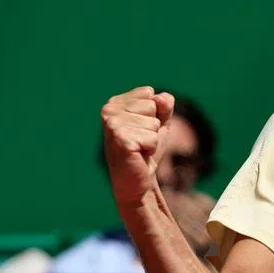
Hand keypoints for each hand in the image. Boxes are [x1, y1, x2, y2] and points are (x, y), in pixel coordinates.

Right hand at [101, 87, 174, 208]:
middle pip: (152, 106)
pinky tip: (138, 154)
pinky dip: (151, 148)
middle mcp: (109, 110)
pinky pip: (152, 138)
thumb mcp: (160, 123)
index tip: (142, 129)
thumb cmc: (146, 149)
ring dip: (152, 139)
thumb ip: (164, 105)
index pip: (149, 94)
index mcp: (116, 102)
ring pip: (153, 123)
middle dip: (153, 126)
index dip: (154, 114)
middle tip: (141, 140)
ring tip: (139, 148)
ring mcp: (112, 124)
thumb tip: (159, 98)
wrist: (137, 179)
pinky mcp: (120, 139)